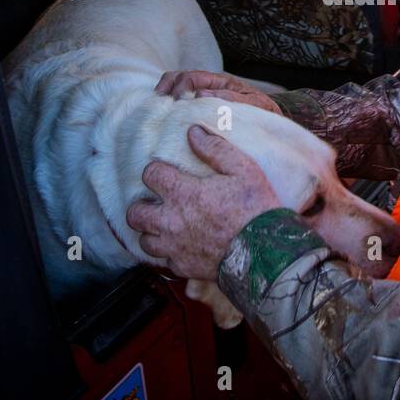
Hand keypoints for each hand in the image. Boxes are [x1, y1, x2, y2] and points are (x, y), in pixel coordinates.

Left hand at [126, 124, 281, 280]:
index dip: (156, 171)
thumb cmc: (255, 207)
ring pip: (144, 240)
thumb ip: (215, 149)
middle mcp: (171, 221)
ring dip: (152, 232)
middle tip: (158, 204)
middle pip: (135, 213)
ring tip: (166, 227)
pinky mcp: (183, 267)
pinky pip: (164, 262)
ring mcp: (174, 247)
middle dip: (142, 206)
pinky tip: (181, 247)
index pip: (150, 175)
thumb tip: (193, 132)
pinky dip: (169, 254)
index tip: (167, 173)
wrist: (265, 251)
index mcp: (183, 193)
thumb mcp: (242, 169)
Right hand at [154, 70, 281, 114]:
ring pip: (177, 85)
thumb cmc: (262, 112)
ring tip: (158, 106)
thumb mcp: (252, 105)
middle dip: (168, 87)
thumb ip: (230, 98)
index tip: (177, 104)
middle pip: (180, 77)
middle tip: (162, 103)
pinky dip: (169, 103)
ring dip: (166, 92)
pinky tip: (165, 115)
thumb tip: (200, 95)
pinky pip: (181, 100)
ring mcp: (203, 94)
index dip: (181, 88)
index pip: (193, 77)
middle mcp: (209, 85)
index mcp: (221, 81)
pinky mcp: (200, 106)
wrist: (271, 121)